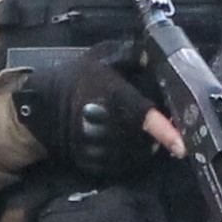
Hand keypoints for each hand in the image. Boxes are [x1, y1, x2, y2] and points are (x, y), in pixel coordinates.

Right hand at [14, 39, 174, 168]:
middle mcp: (108, 125)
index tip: (182, 146)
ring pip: (137, 154)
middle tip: (149, 121)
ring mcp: (100, 147)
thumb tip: (154, 56)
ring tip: (129, 128)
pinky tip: (120, 141)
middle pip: (146, 138)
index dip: (163, 131)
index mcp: (114, 97)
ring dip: (142, 145)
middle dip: (153, 133)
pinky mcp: (93, 162)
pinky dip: (128, 155)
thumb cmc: (74, 79)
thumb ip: (130, 56)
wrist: (40, 106)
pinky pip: (122, 165)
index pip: (142, 116)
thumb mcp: (100, 58)